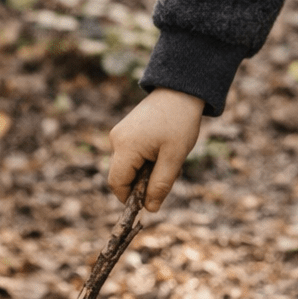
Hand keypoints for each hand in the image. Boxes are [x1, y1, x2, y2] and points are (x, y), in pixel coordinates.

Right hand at [109, 88, 204, 211]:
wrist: (181, 90)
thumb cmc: (180, 122)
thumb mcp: (174, 157)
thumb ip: (160, 185)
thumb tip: (149, 209)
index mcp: (125, 147)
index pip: (117, 184)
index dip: (131, 197)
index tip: (151, 198)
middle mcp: (116, 140)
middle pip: (123, 175)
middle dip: (144, 182)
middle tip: (170, 172)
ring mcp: (120, 133)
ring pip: (129, 165)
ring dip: (148, 169)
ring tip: (170, 157)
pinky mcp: (126, 130)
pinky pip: (131, 153)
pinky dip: (147, 158)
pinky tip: (164, 148)